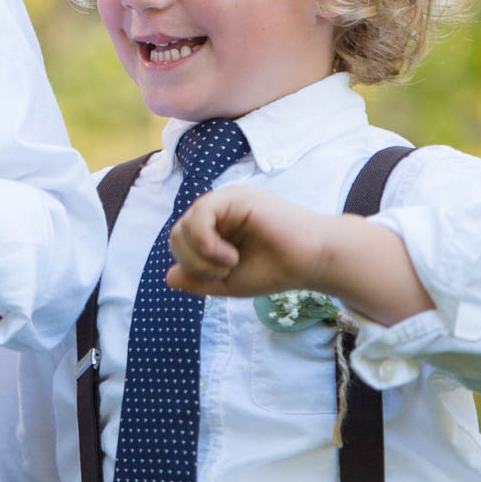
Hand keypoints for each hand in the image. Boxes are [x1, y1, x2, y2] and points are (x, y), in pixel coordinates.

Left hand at [165, 186, 339, 297]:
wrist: (312, 262)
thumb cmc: (276, 270)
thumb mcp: (229, 283)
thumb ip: (199, 281)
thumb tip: (168, 277)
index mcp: (215, 228)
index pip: (181, 244)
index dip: (191, 267)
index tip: (221, 278)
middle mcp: (218, 212)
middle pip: (177, 235)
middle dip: (194, 263)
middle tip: (225, 272)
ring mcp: (226, 202)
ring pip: (184, 226)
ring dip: (201, 256)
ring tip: (230, 263)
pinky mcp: (237, 198)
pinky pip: (201, 215)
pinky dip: (206, 242)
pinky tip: (229, 256)